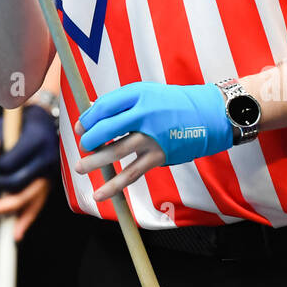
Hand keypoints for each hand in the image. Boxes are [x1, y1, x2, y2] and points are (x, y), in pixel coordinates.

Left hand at [0, 107, 58, 240]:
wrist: (49, 119)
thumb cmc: (23, 121)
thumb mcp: (8, 123)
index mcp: (36, 141)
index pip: (11, 164)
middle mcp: (47, 158)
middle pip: (22, 185)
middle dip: (2, 198)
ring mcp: (52, 171)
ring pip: (33, 197)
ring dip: (14, 212)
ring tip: (3, 229)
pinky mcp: (51, 180)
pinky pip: (40, 201)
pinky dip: (28, 218)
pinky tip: (17, 232)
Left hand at [73, 82, 232, 201]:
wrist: (207, 115)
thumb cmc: (171, 104)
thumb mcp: (147, 93)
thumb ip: (121, 104)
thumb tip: (91, 113)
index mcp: (138, 94)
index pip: (104, 106)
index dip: (88, 118)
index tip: (80, 128)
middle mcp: (144, 114)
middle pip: (106, 127)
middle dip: (89, 138)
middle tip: (82, 145)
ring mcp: (151, 136)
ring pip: (116, 151)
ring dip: (95, 161)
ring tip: (80, 167)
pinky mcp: (159, 156)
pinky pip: (132, 173)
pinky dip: (114, 185)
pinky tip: (99, 194)